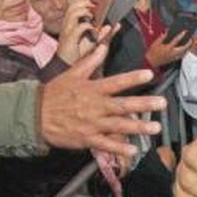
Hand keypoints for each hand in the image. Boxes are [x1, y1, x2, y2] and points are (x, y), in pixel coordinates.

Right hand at [39, 44, 166, 156]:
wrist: (35, 115)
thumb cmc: (54, 94)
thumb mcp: (72, 73)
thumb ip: (90, 61)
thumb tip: (103, 46)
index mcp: (92, 89)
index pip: (116, 82)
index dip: (133, 78)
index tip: (149, 75)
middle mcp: (95, 106)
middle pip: (123, 105)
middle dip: (144, 104)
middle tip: (162, 103)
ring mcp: (92, 124)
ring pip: (119, 126)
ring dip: (138, 127)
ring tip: (155, 128)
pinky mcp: (86, 139)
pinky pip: (106, 144)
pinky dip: (119, 148)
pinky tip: (133, 149)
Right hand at [56, 0, 99, 63]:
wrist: (67, 64)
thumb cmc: (78, 52)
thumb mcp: (94, 40)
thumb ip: (105, 32)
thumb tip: (116, 25)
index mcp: (71, 22)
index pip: (73, 5)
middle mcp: (68, 24)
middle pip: (72, 6)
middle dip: (83, 2)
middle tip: (94, 4)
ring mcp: (67, 30)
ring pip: (73, 13)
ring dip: (84, 11)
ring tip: (93, 14)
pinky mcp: (69, 38)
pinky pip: (78, 27)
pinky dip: (87, 26)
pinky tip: (93, 29)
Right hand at [145, 31, 190, 67]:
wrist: (151, 62)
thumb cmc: (153, 52)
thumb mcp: (156, 43)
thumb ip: (162, 37)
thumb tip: (167, 31)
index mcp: (168, 48)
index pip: (176, 40)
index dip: (181, 35)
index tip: (185, 31)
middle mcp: (172, 53)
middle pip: (183, 48)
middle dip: (188, 43)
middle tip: (191, 38)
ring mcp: (174, 57)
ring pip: (184, 53)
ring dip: (188, 47)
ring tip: (191, 42)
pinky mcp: (173, 59)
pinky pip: (182, 56)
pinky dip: (185, 52)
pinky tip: (186, 49)